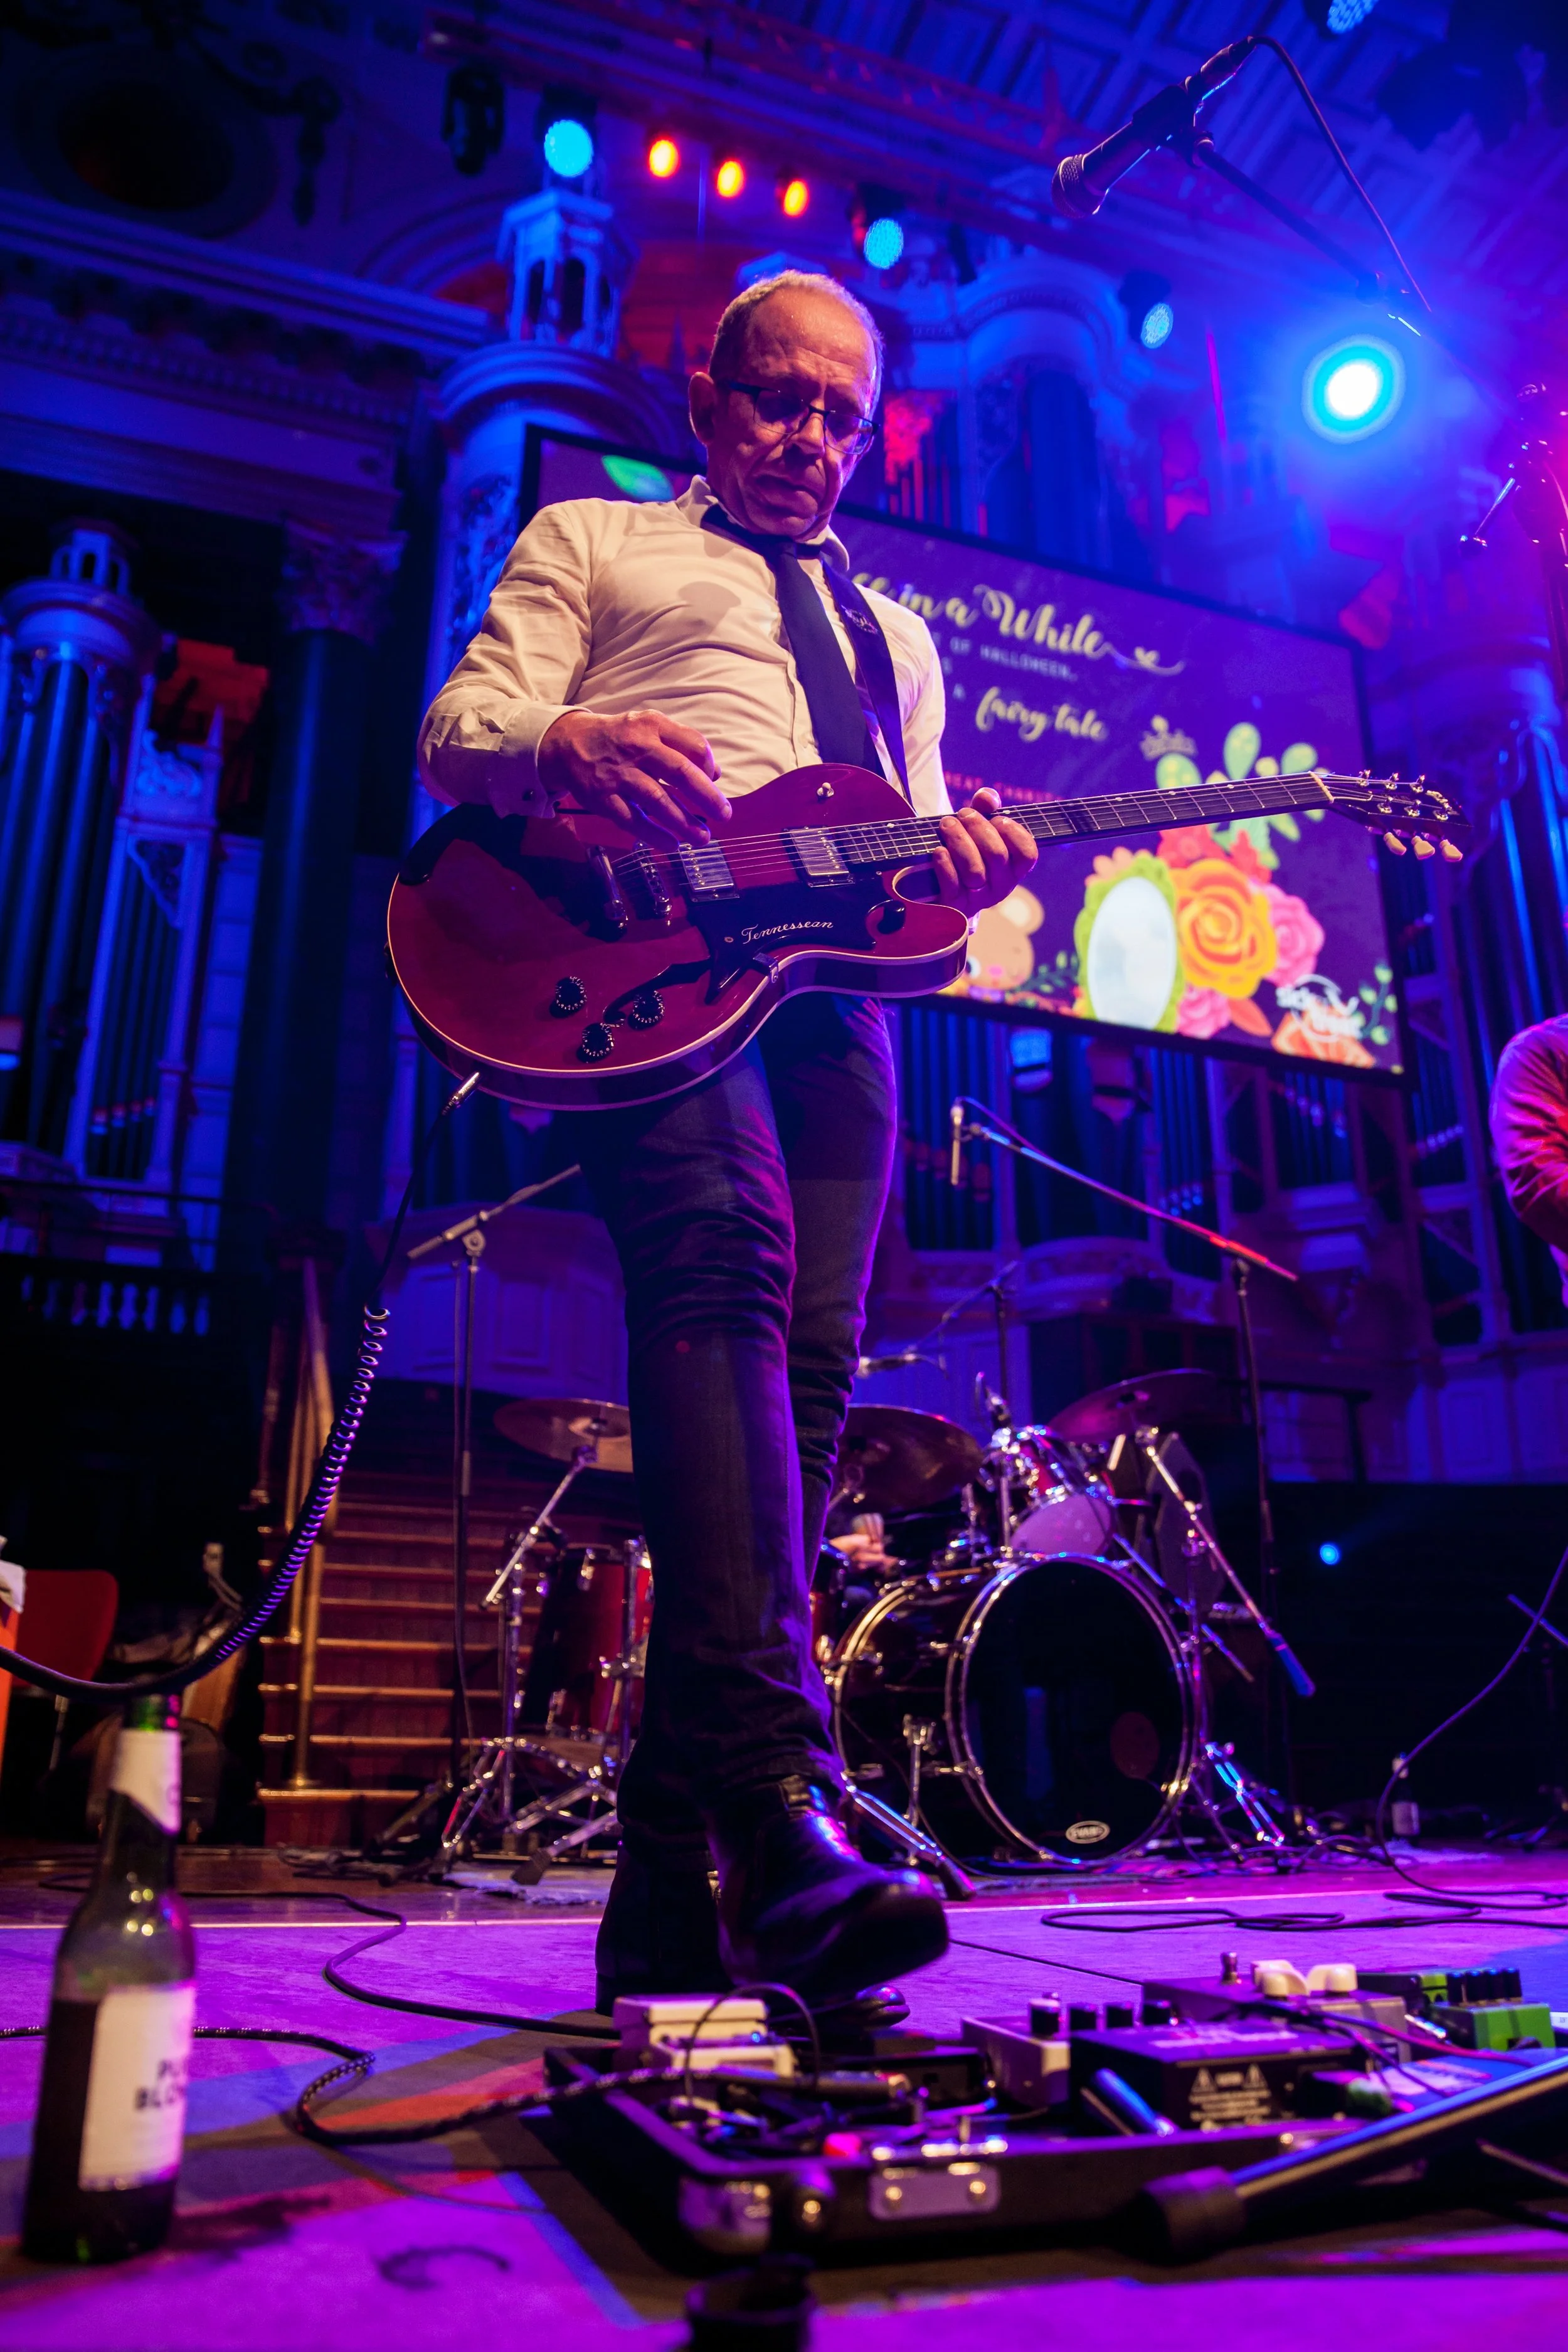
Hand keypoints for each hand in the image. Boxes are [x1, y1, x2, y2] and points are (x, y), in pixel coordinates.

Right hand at [537, 708, 728, 842]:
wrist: (569, 743)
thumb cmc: (619, 738)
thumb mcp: (649, 727)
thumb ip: (682, 743)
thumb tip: (715, 773)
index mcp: (652, 727)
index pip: (693, 745)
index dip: (710, 765)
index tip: (714, 780)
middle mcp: (636, 748)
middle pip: (680, 772)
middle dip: (707, 797)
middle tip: (724, 814)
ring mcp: (618, 775)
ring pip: (658, 801)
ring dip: (684, 823)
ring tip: (702, 837)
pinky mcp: (603, 798)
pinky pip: (633, 820)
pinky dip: (654, 835)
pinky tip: (672, 844)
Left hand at [932, 787, 1037, 909]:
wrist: (940, 886)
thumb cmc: (966, 850)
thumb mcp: (978, 829)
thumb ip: (985, 809)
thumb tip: (987, 797)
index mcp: (1014, 869)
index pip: (1028, 854)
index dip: (1013, 831)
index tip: (996, 818)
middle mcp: (1001, 886)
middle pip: (997, 855)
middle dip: (978, 827)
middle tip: (963, 815)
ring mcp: (978, 898)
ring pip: (974, 871)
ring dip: (958, 841)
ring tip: (947, 825)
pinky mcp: (954, 904)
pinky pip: (952, 884)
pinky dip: (945, 864)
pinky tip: (939, 850)